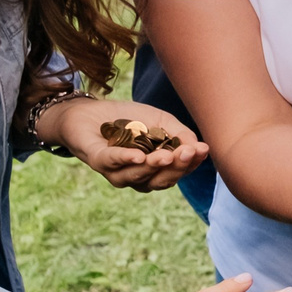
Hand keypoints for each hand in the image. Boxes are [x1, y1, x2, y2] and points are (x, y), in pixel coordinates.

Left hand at [43, 97, 210, 191]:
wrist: (89, 110)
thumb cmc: (127, 119)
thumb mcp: (160, 121)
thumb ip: (179, 134)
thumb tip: (197, 147)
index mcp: (155, 169)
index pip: (177, 171)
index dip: (191, 163)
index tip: (202, 149)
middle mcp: (137, 176)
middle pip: (160, 181)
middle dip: (176, 168)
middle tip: (187, 153)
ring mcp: (116, 172)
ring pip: (137, 177)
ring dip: (153, 167)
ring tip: (166, 155)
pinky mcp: (96, 160)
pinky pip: (111, 163)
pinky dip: (125, 160)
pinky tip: (138, 156)